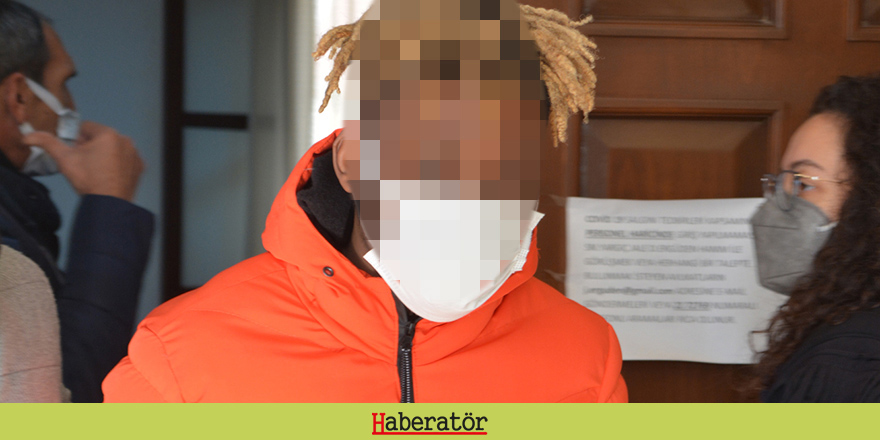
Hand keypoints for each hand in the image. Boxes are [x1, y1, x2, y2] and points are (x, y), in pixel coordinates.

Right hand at [22, 121, 143, 201]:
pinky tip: (110, 176)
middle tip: (85, 165)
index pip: (86, 127)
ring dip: (104, 155)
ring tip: (97, 172)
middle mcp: (126, 140)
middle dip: (91, 148)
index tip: (76, 154)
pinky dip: (118, 165)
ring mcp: (135, 154)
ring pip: (113, 148)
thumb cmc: (87, 178)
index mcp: (108, 133)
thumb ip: (47, 143)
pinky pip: (125, 160)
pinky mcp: (140, 167)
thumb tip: (28, 136)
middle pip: (100, 138)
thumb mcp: (64, 159)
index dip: (77, 139)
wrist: (109, 203)